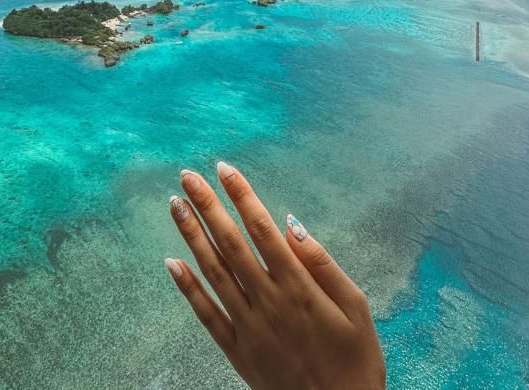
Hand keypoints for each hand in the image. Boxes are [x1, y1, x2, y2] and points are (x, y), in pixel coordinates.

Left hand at [165, 161, 385, 389]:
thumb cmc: (356, 360)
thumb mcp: (356, 307)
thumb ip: (322, 263)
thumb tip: (291, 224)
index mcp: (299, 287)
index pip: (262, 229)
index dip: (241, 196)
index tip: (224, 168)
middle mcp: (268, 301)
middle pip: (231, 244)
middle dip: (207, 206)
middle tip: (187, 176)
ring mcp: (248, 327)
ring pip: (213, 272)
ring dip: (191, 236)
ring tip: (175, 204)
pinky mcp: (237, 351)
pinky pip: (206, 314)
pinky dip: (188, 288)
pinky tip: (171, 262)